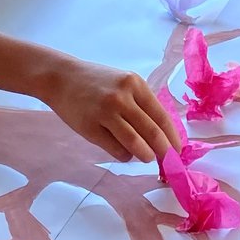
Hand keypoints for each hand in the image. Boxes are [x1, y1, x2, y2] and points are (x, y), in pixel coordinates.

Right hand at [42, 59, 182, 162]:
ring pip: (135, 142)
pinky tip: (125, 153)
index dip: (172, 137)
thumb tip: (162, 135)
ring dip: (145, 155)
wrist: (61, 78)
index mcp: (135, 84)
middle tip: (168, 161)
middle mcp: (122, 97)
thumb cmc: (96, 83)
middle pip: (151, 131)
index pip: (161, 116)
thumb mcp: (123, 84)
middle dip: (163, 151)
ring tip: (147, 158)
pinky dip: (124, 155)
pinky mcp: (90, 128)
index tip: (178, 151)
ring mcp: (105, 113)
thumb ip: (141, 104)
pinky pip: (115, 148)